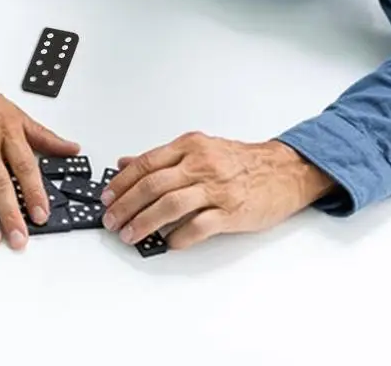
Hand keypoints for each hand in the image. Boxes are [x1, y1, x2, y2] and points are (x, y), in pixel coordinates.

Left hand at [100, 132, 334, 249]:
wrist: (283, 170)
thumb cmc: (239, 161)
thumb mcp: (199, 148)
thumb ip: (162, 157)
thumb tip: (125, 164)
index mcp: (189, 146)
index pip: (146, 164)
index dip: (122, 183)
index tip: (107, 198)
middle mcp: (201, 164)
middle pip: (153, 185)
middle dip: (126, 205)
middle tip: (112, 221)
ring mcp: (217, 188)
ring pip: (171, 206)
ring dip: (145, 223)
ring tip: (130, 235)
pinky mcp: (232, 212)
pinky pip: (199, 227)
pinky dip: (179, 237)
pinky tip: (167, 243)